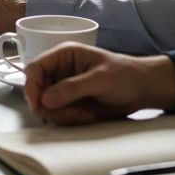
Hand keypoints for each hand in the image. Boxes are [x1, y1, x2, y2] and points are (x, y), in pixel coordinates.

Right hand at [23, 42, 174, 124]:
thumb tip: (46, 99)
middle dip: (51, 107)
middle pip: (38, 91)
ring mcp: (64, 88)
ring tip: (86, 114)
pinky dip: (70, 119)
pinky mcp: (70, 103)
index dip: (32, 87)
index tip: (39, 106)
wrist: (143, 90)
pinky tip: (88, 115)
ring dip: (63, 115)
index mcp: (64, 55)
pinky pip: (58, 115)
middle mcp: (60, 71)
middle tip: (73, 114)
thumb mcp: (100, 79)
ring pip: (47, 107)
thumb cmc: (125, 76)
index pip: (35, 69)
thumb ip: (72, 88)